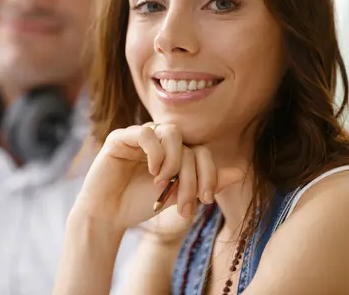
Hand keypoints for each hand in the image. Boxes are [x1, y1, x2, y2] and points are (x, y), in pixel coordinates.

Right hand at [74, 123, 243, 229]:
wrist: (108, 215)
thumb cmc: (138, 204)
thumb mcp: (178, 195)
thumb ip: (204, 182)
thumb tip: (241, 171)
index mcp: (173, 152)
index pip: (201, 151)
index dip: (209, 174)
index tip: (205, 200)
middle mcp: (158, 140)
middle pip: (189, 144)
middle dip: (191, 177)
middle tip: (182, 202)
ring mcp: (139, 136)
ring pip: (172, 132)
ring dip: (174, 162)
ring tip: (163, 184)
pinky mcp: (121, 138)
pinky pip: (147, 133)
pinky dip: (155, 152)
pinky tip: (153, 172)